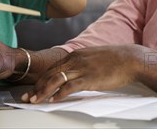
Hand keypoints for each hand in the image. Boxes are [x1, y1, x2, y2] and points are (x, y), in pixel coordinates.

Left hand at [22, 45, 141, 102]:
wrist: (129, 59)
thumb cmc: (113, 60)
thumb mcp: (91, 58)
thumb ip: (80, 64)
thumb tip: (72, 74)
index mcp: (74, 55)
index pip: (51, 68)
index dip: (40, 80)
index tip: (32, 89)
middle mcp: (75, 60)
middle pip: (50, 74)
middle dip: (37, 87)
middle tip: (27, 97)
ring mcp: (81, 69)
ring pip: (55, 80)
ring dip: (43, 91)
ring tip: (35, 100)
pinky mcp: (89, 78)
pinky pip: (70, 86)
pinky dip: (59, 94)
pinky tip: (53, 100)